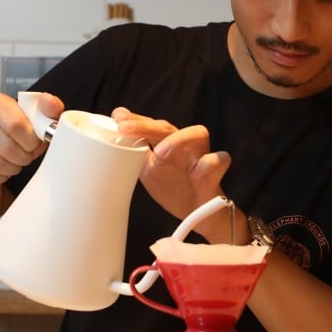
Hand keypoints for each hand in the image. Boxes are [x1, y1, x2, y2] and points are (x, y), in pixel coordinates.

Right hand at [0, 91, 63, 186]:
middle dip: (23, 156)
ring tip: (16, 161)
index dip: (31, 140)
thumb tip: (50, 102)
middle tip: (27, 155)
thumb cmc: (15, 130)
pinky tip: (3, 167)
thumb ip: (49, 109)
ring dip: (13, 167)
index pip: (16, 124)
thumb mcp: (37, 118)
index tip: (35, 143)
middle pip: (6, 146)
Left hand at [112, 108, 231, 223]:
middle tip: (126, 128)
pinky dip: (214, 161)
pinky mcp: (214, 174)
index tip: (117, 117)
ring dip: (178, 139)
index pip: (152, 126)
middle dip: (146, 125)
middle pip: (168, 127)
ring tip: (159, 152)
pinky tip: (202, 168)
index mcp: (168, 143)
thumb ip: (135, 156)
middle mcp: (185, 145)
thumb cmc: (173, 188)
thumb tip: (111, 143)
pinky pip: (219, 160)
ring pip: (198, 134)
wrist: (196, 214)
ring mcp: (200, 157)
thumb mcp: (148, 172)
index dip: (136, 120)